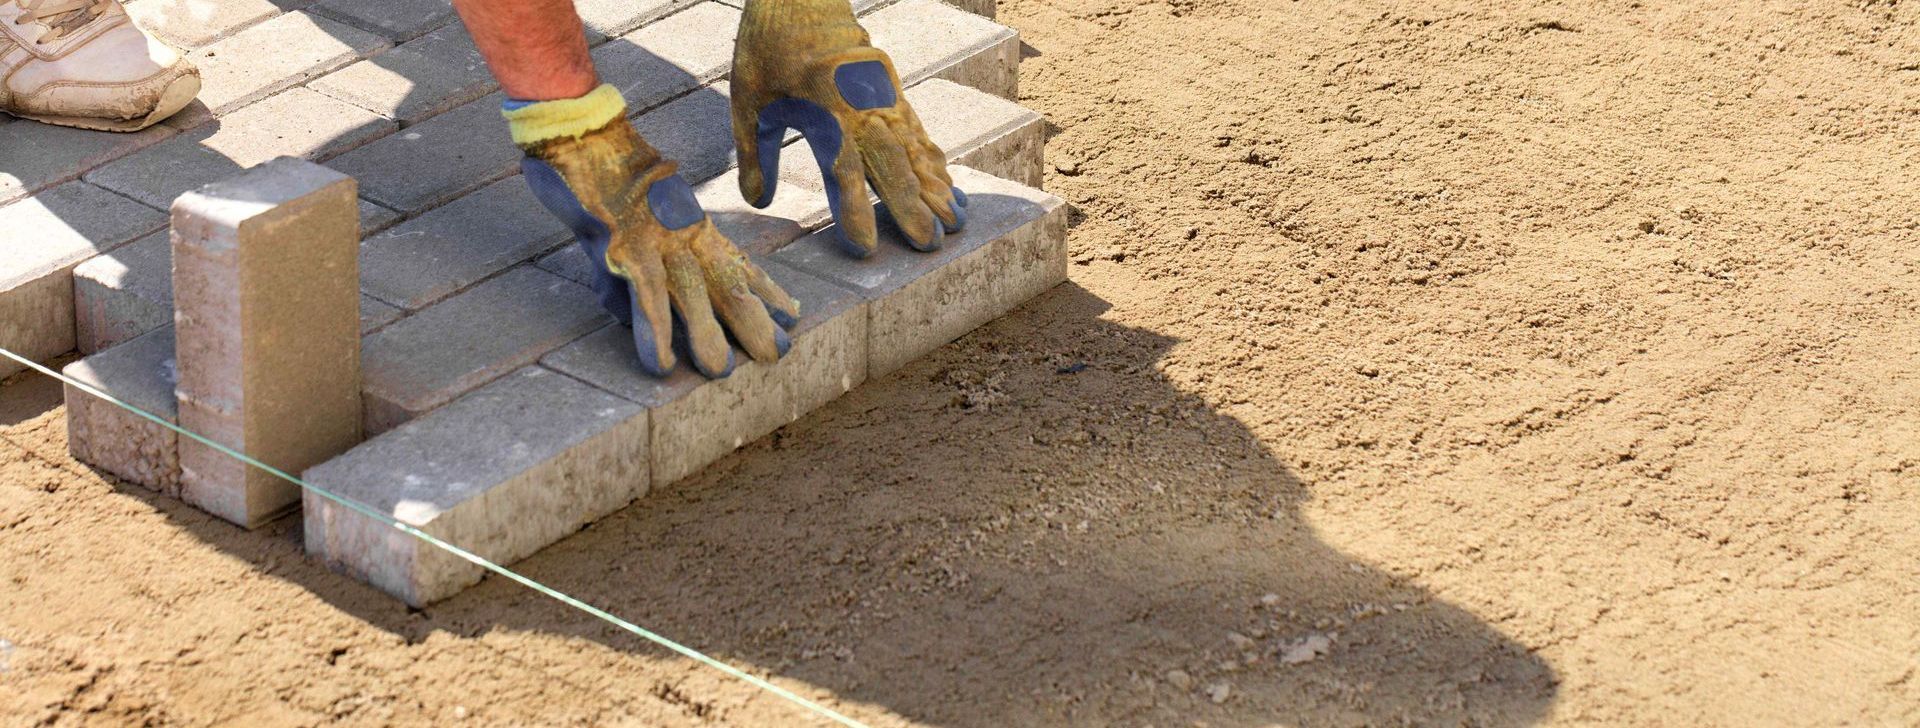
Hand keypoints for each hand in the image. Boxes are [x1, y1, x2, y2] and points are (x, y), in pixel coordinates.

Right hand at [520, 118, 798, 377]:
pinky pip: (642, 295)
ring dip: (707, 335)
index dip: (768, 290)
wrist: (581, 129)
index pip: (739, 263)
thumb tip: (627, 317)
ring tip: (723, 372)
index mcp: (693, 227)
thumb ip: (632, 273)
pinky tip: (661, 363)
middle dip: (753, 322)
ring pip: (692, 294)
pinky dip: (653, 331)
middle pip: (728, 285)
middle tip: (779, 355)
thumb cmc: (604, 174)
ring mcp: (656, 242)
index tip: (794, 313)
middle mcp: (684, 237)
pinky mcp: (623, 247)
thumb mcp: (632, 221)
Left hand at [731, 0, 967, 256]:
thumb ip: (756, 152)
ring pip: (914, 148)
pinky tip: (949, 185)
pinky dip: (934, 161)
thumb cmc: (768, 46)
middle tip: (930, 245)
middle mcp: (861, 103)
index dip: (854, 210)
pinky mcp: (891, 89)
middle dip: (913, 207)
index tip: (865, 247)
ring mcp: (883, 95)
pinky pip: (918, 131)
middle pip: (892, 162)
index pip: (843, 168)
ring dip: (934, 188)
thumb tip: (757, 201)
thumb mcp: (749, 99)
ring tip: (955, 223)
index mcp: (822, 107)